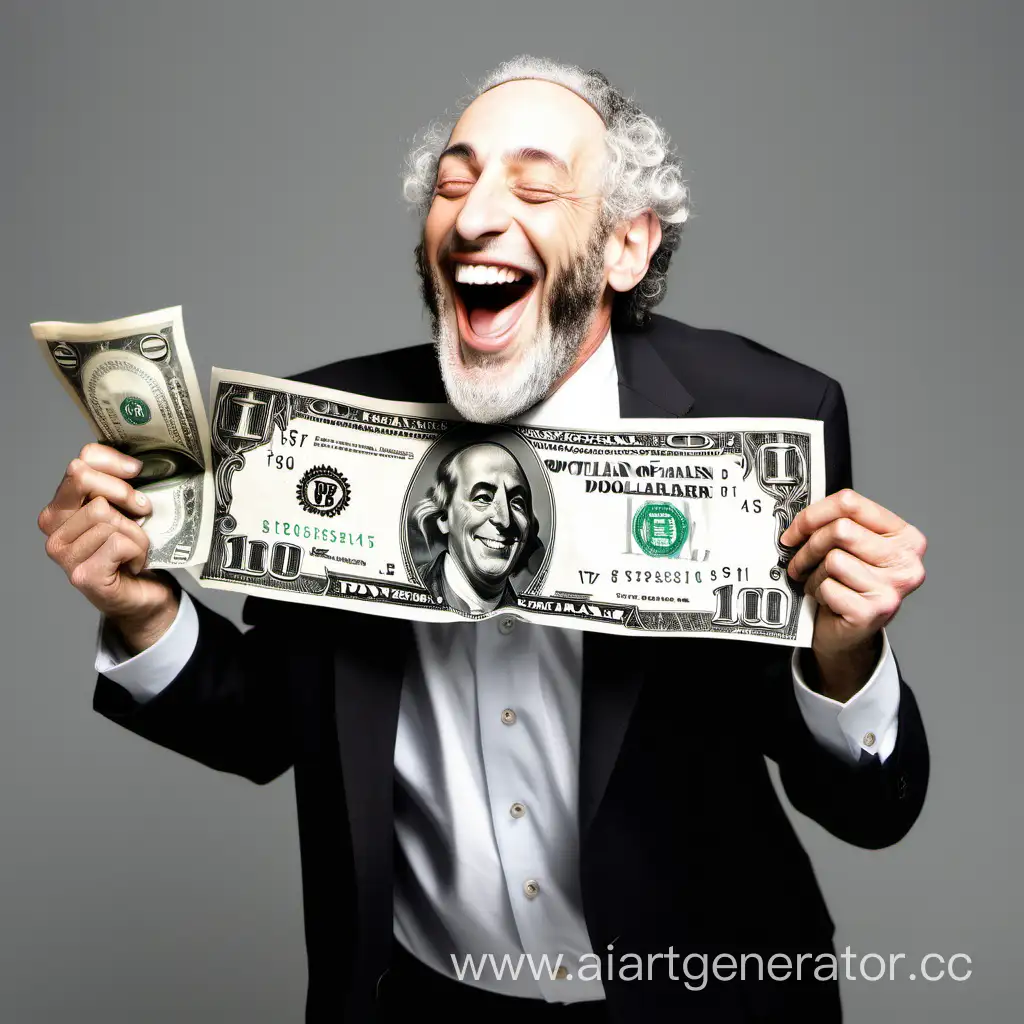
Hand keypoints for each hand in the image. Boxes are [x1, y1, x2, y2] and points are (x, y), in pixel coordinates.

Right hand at [38, 443, 178, 652]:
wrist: (144, 594)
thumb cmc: (132, 549)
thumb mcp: (125, 509)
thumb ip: (116, 484)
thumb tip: (131, 463)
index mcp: (61, 506)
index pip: (82, 462)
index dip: (114, 462)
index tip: (136, 471)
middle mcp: (53, 528)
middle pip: (92, 488)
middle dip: (127, 497)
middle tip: (142, 513)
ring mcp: (64, 554)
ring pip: (109, 518)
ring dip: (136, 533)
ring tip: (135, 547)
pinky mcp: (82, 575)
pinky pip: (119, 544)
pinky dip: (138, 551)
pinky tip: (133, 563)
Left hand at [780, 488, 925, 699]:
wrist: (848, 634)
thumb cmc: (846, 584)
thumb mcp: (851, 549)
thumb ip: (838, 524)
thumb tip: (801, 513)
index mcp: (905, 536)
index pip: (851, 502)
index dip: (814, 514)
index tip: (795, 530)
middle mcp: (907, 561)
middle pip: (840, 529)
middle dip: (809, 546)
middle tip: (799, 560)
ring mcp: (894, 588)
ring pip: (833, 559)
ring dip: (813, 573)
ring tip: (818, 582)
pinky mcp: (874, 611)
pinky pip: (829, 586)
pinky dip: (818, 593)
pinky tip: (826, 600)